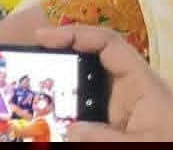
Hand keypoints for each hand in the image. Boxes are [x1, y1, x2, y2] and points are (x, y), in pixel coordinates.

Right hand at [34, 25, 172, 141]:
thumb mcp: (141, 146)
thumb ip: (103, 137)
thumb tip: (68, 129)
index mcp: (143, 84)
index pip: (108, 44)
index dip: (75, 34)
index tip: (42, 39)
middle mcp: (133, 92)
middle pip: (92, 63)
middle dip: (61, 61)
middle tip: (29, 66)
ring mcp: (127, 110)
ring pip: (87, 90)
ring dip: (62, 93)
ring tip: (34, 96)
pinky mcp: (123, 128)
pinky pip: (91, 115)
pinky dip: (71, 116)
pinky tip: (54, 124)